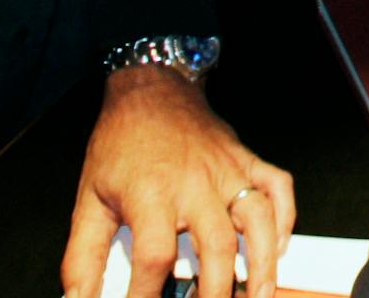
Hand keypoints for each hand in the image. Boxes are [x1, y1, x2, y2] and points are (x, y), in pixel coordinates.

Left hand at [60, 68, 294, 297]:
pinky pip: (278, 186)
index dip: (148, 294)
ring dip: (263, 262)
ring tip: (259, 295)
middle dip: (217, 291)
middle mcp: (195, 183)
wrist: (150, 90)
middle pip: (217, 246)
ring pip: (258, 219)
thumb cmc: (119, 146)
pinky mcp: (246, 159)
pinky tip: (280, 246)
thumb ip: (83, 258)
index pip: (155, 257)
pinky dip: (285, 216)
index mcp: (152, 194)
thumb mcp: (89, 201)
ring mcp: (227, 170)